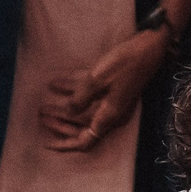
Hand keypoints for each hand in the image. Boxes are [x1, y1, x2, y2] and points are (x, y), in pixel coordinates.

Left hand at [40, 28, 170, 153]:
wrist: (150, 46)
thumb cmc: (125, 63)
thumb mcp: (98, 80)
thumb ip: (81, 98)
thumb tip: (69, 112)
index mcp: (108, 117)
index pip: (84, 141)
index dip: (64, 144)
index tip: (46, 143)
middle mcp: (110, 114)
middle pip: (80, 126)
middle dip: (59, 123)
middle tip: (40, 115)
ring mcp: (111, 102)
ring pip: (83, 111)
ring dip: (63, 108)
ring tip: (43, 103)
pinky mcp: (111, 88)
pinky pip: (89, 94)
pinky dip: (73, 91)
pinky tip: (56, 83)